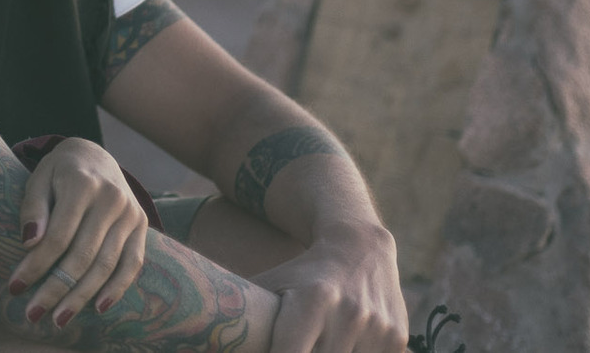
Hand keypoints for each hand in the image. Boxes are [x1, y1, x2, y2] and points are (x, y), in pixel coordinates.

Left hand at [4, 138, 148, 328]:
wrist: (95, 156)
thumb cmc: (59, 172)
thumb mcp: (39, 179)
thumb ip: (33, 208)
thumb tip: (29, 243)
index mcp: (82, 183)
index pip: (58, 235)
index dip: (36, 264)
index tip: (15, 287)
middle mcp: (112, 198)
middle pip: (82, 254)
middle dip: (55, 288)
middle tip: (32, 314)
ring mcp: (130, 213)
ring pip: (106, 264)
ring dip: (81, 296)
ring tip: (59, 319)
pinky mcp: (142, 225)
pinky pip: (133, 263)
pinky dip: (117, 288)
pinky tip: (98, 307)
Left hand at [250, 219, 405, 352]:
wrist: (360, 247)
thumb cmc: (302, 272)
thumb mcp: (271, 284)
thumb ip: (240, 311)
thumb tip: (192, 332)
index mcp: (313, 299)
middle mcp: (350, 312)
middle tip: (295, 345)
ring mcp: (377, 328)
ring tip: (316, 341)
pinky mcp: (397, 340)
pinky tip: (339, 345)